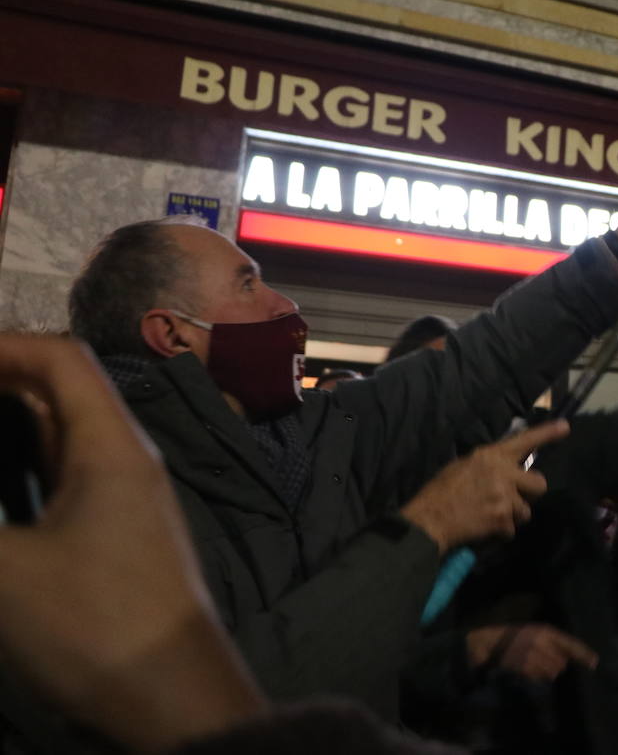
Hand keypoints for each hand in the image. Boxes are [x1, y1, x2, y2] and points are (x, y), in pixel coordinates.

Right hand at [0, 335, 264, 752]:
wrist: (175, 696)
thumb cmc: (96, 627)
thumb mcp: (2, 572)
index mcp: (113, 448)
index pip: (63, 360)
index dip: (2, 346)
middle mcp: (127, 461)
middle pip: (63, 391)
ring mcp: (128, 499)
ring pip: (64, 435)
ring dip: (10, 422)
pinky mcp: (120, 536)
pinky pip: (68, 475)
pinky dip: (24, 464)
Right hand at [401, 420, 568, 551]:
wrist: (429, 519)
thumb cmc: (441, 491)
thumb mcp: (464, 466)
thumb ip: (489, 465)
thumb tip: (505, 468)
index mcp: (491, 455)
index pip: (524, 441)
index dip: (546, 434)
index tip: (565, 427)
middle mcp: (503, 472)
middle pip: (539, 484)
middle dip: (529, 494)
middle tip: (513, 499)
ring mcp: (505, 496)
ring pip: (526, 510)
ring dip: (513, 515)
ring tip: (491, 515)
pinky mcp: (503, 518)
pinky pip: (512, 528)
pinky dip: (501, 531)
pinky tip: (485, 528)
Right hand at [466, 623, 597, 682]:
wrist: (492, 643)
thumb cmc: (517, 637)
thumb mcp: (536, 632)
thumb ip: (553, 642)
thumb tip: (570, 658)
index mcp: (546, 631)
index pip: (570, 643)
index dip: (583, 654)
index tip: (594, 663)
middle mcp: (542, 642)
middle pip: (562, 663)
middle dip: (558, 665)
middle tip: (545, 660)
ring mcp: (533, 655)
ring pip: (553, 671)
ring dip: (548, 671)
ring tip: (536, 664)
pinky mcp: (525, 667)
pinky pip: (540, 677)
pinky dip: (537, 675)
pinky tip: (528, 668)